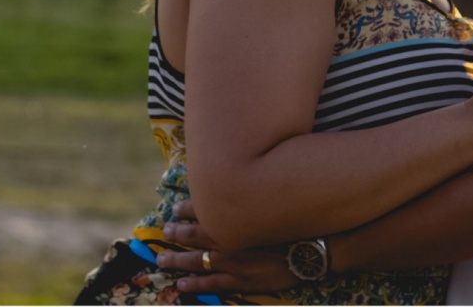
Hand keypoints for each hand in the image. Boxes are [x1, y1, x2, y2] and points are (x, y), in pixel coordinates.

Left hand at [159, 200, 296, 294]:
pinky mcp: (242, 280)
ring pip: (198, 261)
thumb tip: (236, 189)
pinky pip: (213, 284)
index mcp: (237, 220)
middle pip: (197, 235)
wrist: (311, 250)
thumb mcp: (272, 206)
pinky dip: (196, 284)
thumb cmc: (294, 225)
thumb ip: (252, 200)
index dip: (188, 210)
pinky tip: (181, 283)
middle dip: (178, 233)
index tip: (175, 209)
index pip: (206, 212)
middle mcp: (232, 240)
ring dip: (177, 259)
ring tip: (161, 259)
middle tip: (164, 231)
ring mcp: (235, 262)